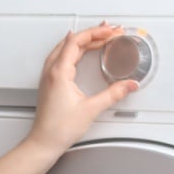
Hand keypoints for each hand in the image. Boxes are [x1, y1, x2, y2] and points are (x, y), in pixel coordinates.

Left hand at [25, 22, 138, 157]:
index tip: (110, 31)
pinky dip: (74, 49)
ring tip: (99, 36)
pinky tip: (79, 51)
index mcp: (59, 72)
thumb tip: (129, 85)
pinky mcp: (50, 82)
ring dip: (83, 40)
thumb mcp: (91, 109)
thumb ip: (113, 94)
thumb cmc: (58, 128)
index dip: (96, 32)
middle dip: (93, 33)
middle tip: (110, 31)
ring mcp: (49, 76)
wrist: (44, 142)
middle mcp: (51, 71)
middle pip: (72, 41)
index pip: (77, 41)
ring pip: (66, 47)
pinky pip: (61, 56)